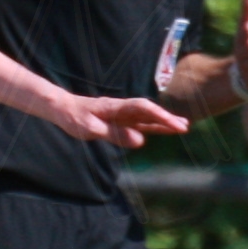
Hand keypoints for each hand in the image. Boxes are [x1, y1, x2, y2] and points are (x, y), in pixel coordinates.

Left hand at [53, 95, 191, 147]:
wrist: (62, 108)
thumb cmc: (73, 117)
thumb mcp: (90, 128)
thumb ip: (115, 134)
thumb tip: (140, 141)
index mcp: (116, 107)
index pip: (143, 109)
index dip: (160, 116)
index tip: (174, 125)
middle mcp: (122, 109)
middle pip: (149, 111)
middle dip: (167, 119)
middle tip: (185, 127)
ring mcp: (121, 114)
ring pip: (146, 117)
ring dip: (163, 122)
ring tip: (183, 127)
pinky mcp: (119, 120)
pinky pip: (138, 123)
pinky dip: (152, 126)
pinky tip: (163, 130)